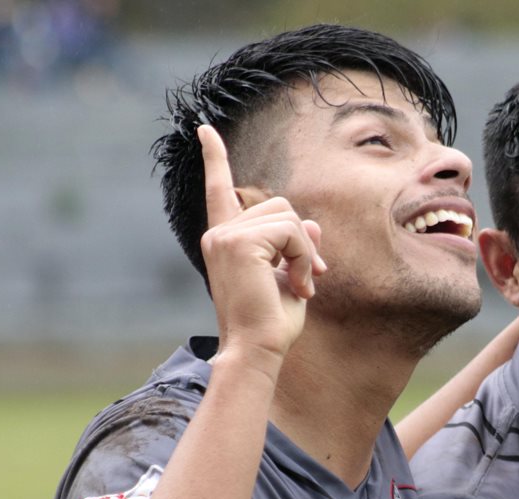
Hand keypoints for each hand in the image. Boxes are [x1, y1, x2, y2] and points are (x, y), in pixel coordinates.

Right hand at [197, 125, 327, 363]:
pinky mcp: (240, 242)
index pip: (219, 191)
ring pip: (289, 218)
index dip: (215, 159)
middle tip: (313, 278)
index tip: (205, 130)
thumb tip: (311, 225)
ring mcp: (226, 236)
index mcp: (225, 240)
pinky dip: (305, 258)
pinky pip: (292, 232)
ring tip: (303, 285)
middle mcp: (219, 233)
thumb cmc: (271, 322)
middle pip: (280, 206)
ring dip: (306, 252)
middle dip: (303, 241)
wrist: (257, 348)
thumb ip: (296, 246)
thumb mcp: (291, 275)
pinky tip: (300, 285)